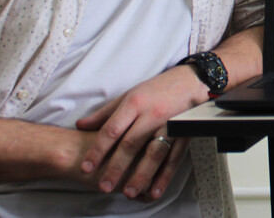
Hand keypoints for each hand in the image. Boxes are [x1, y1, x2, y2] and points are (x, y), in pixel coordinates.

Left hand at [76, 65, 205, 198]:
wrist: (191, 81)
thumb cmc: (157, 88)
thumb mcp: (129, 94)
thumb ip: (105, 113)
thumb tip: (81, 125)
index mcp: (134, 103)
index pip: (112, 129)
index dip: (98, 150)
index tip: (86, 167)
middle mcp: (151, 114)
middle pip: (131, 144)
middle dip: (116, 167)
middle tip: (104, 186)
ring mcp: (169, 125)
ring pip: (153, 153)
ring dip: (141, 175)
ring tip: (128, 192)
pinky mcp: (184, 133)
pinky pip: (173, 157)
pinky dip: (164, 176)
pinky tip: (154, 190)